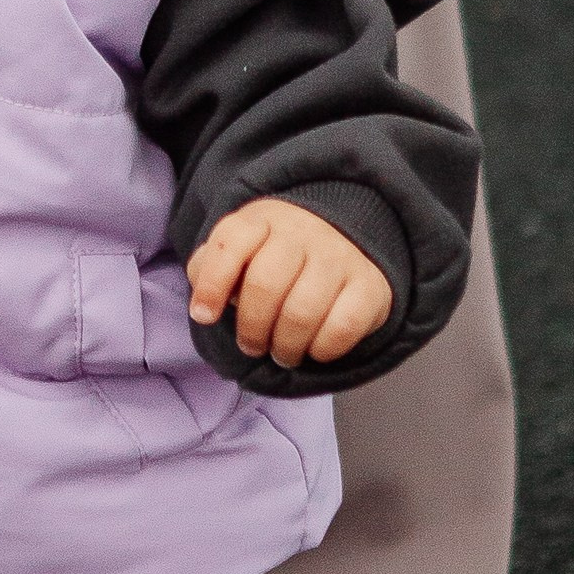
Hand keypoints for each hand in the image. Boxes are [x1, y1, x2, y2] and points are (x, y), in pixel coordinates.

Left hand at [187, 197, 391, 367]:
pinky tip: (314, 349)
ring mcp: (339, 255)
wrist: (346, 241)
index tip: (204, 316)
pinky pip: (342, 326)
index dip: (211, 285)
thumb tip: (203, 305)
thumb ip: (211, 270)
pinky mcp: (370, 284)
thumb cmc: (276, 257)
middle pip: (265, 284)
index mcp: (262, 220)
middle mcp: (302, 231)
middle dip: (251, 328)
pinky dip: (322, 349)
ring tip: (281, 353)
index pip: (230, 243)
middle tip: (252, 347)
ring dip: (285, 346)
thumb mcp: (240, 252)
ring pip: (303, 311)